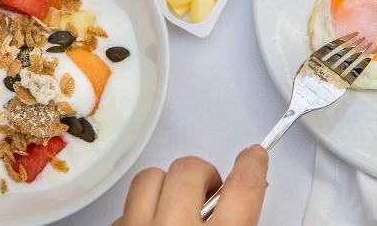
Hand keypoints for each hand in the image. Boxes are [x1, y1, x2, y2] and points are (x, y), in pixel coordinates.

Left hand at [114, 145, 267, 225]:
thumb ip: (242, 220)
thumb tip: (245, 199)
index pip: (242, 188)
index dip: (251, 166)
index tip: (253, 157)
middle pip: (190, 169)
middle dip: (201, 175)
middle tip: (207, 196)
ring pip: (149, 179)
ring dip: (164, 187)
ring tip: (173, 207)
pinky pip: (123, 211)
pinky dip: (137, 215)